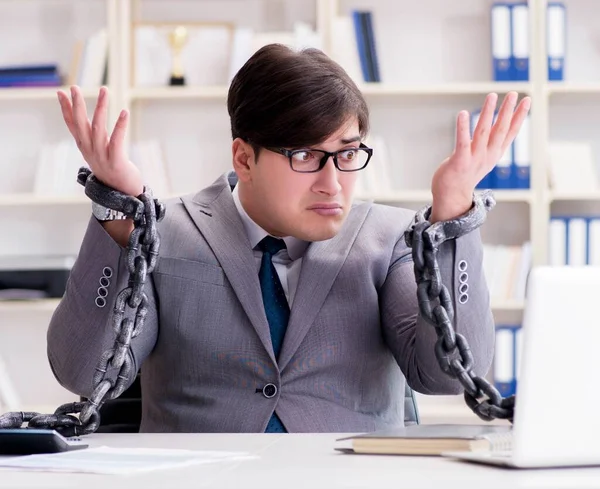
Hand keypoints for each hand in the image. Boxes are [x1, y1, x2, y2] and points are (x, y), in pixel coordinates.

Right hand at [57, 85, 143, 196]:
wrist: (122, 194)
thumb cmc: (112, 170)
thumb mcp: (98, 152)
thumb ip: (93, 138)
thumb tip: (90, 123)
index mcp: (85, 147)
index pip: (72, 125)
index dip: (66, 109)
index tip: (60, 92)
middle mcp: (90, 150)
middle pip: (81, 124)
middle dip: (77, 105)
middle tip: (75, 87)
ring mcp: (101, 156)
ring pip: (98, 128)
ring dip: (101, 108)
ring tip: (104, 90)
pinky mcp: (116, 161)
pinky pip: (117, 140)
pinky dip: (120, 125)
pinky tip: (124, 112)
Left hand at [429, 91, 530, 222]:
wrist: (452, 196)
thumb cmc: (465, 173)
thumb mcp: (483, 157)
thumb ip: (489, 142)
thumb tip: (496, 125)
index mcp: (495, 153)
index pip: (511, 132)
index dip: (519, 116)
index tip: (527, 99)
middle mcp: (488, 155)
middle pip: (501, 130)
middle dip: (508, 111)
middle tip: (514, 93)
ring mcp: (474, 159)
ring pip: (483, 132)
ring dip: (488, 113)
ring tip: (492, 95)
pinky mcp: (459, 161)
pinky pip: (462, 142)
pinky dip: (463, 127)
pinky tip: (463, 113)